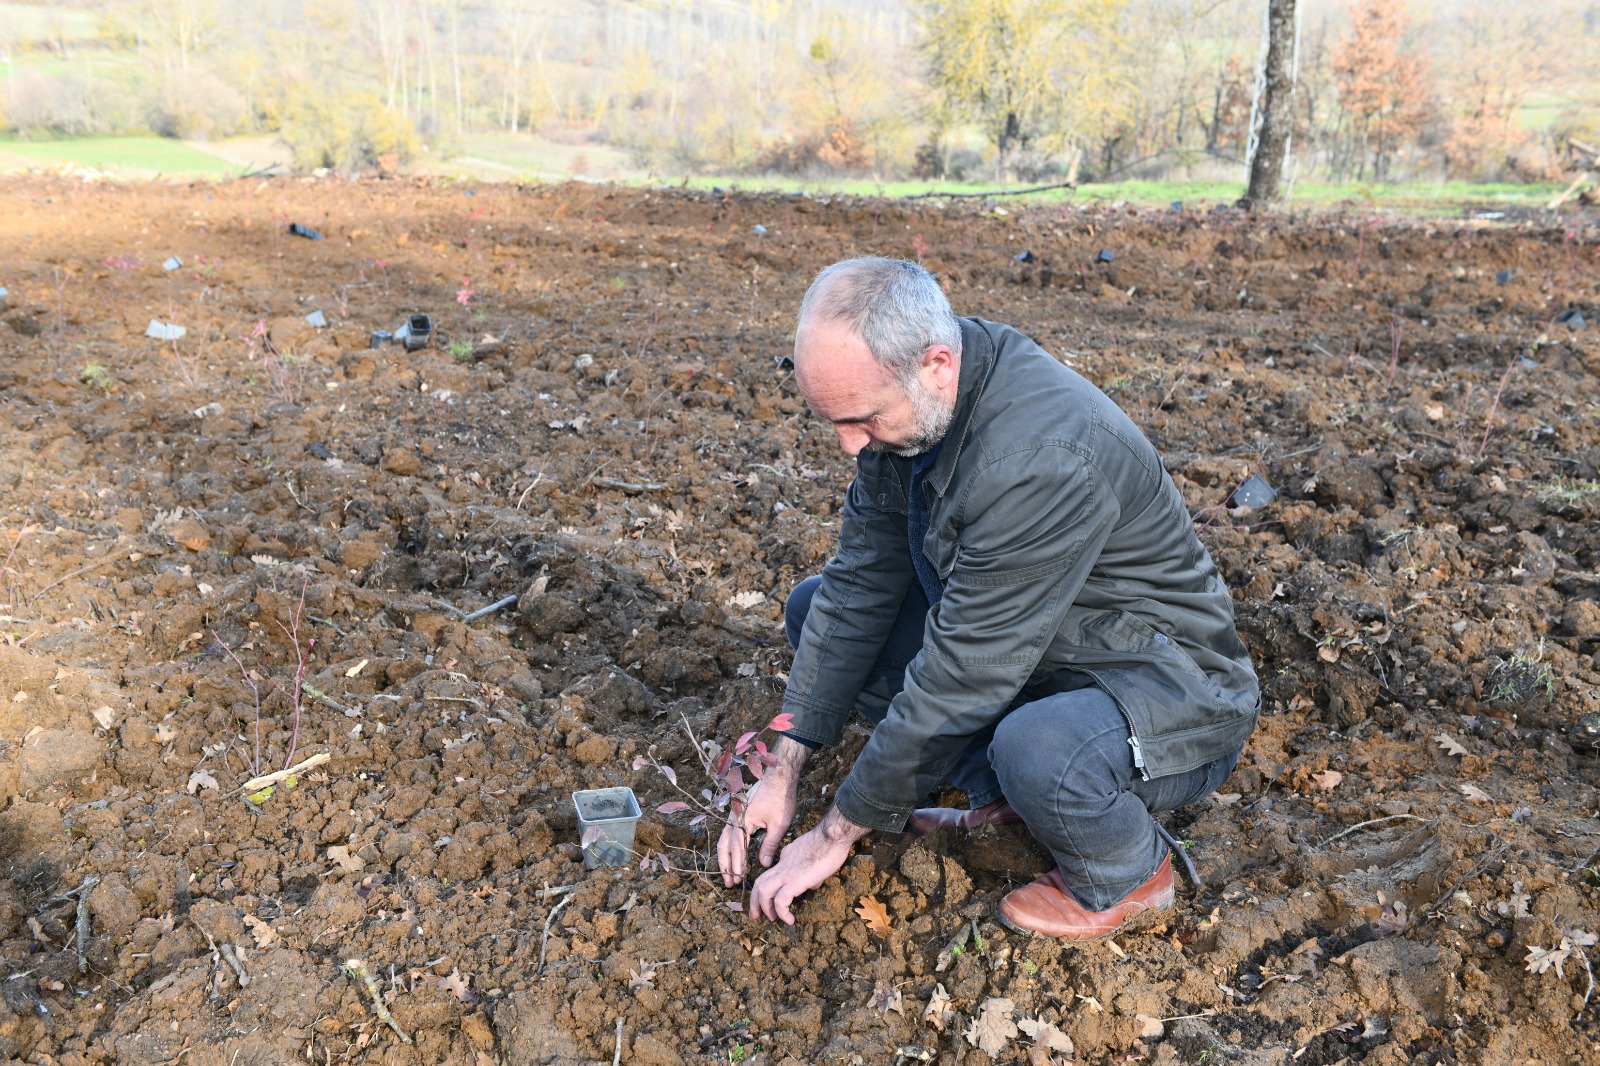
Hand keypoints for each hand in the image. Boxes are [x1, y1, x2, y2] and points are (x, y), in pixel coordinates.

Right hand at [717, 767, 798, 886]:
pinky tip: (734, 856)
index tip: (738, 881)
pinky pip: (729, 833)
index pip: (738, 849)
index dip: (737, 866)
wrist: (779, 776)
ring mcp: (734, 814)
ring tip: (729, 874)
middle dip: (726, 866)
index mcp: (743, 821)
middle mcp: (734, 818)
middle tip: (730, 883)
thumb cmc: (781, 798)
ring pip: (724, 840)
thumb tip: (764, 864)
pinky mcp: (738, 813)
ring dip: (726, 858)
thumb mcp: (779, 824)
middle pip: (725, 846)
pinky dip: (729, 847)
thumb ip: (770, 845)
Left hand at [748, 807, 869, 924]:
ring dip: (764, 907)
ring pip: (764, 891)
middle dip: (755, 901)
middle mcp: (782, 864)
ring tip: (772, 918)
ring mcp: (787, 872)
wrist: (833, 836)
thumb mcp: (814, 858)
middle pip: (759, 882)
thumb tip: (812, 884)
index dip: (770, 889)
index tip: (774, 902)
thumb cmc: (829, 844)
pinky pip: (781, 900)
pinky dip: (782, 912)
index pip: (772, 874)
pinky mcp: (795, 880)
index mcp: (786, 857)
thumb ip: (810, 871)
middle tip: (756, 915)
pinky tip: (789, 920)